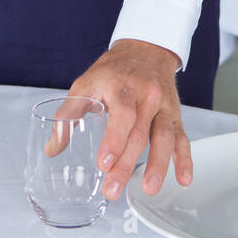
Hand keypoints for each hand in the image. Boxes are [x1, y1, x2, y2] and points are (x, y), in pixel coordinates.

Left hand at [66, 39, 191, 200]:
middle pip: (139, 133)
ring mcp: (163, 106)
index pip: (122, 114)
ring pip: (164, 137)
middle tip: (113, 189)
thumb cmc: (114, 70)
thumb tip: (52, 147)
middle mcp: (146, 95)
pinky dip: (185, 159)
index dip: (114, 140)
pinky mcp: (175, 114)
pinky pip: (182, 138)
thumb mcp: (86, 84)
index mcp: (121, 86)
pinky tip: (183, 179)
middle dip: (126, 165)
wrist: (145, 49)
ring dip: (158, 165)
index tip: (104, 163)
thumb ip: (68, 115)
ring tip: (149, 189)